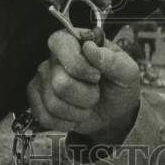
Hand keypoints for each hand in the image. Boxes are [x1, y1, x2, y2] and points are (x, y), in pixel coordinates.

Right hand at [26, 30, 140, 142]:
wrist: (114, 111)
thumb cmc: (119, 86)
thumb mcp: (127, 72)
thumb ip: (113, 60)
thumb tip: (90, 48)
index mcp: (75, 41)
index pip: (61, 44)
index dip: (78, 66)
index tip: (97, 76)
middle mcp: (54, 57)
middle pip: (60, 83)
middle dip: (86, 96)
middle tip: (96, 93)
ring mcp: (43, 78)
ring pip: (53, 103)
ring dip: (78, 111)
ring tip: (87, 104)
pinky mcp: (37, 99)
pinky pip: (44, 117)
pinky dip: (66, 122)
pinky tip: (75, 115)